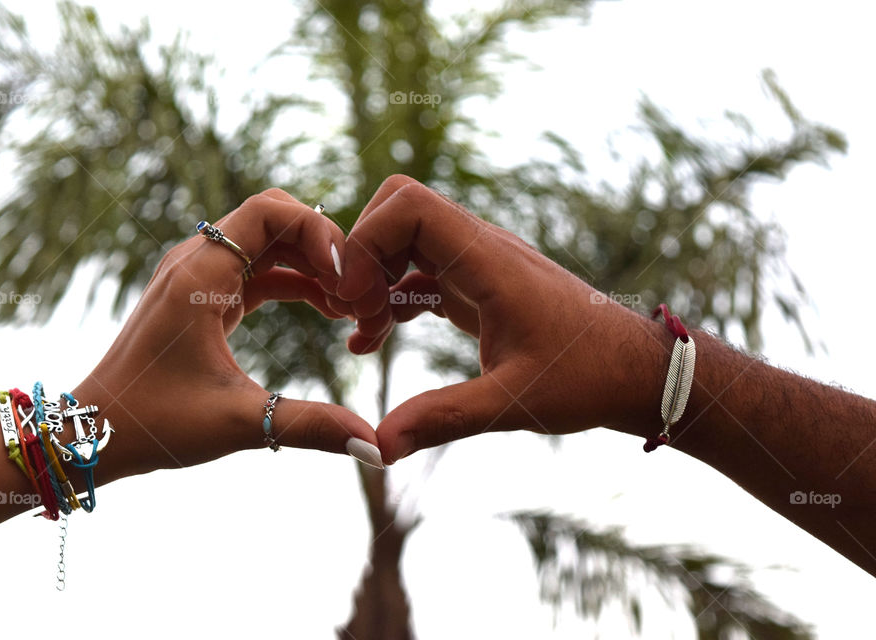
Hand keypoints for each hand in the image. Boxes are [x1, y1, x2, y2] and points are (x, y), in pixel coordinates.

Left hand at [72, 188, 382, 482]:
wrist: (94, 432)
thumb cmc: (155, 423)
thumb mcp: (239, 422)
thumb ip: (311, 427)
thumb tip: (375, 446)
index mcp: (200, 272)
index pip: (270, 211)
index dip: (318, 232)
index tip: (347, 277)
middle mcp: (196, 261)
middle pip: (273, 217)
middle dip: (320, 244)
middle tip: (354, 287)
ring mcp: (197, 277)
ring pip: (267, 243)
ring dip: (310, 263)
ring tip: (348, 304)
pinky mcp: (201, 297)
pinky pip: (257, 270)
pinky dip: (293, 281)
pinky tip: (325, 310)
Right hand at [335, 175, 665, 462]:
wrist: (635, 371)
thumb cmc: (588, 379)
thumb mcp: (513, 403)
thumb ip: (443, 419)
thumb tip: (377, 447)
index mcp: (489, 261)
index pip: (409, 206)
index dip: (366, 241)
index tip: (354, 301)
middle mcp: (481, 250)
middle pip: (398, 210)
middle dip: (362, 256)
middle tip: (355, 315)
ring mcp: (479, 264)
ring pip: (405, 239)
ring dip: (374, 278)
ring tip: (362, 335)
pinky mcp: (478, 285)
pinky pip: (419, 272)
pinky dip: (390, 298)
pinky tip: (373, 341)